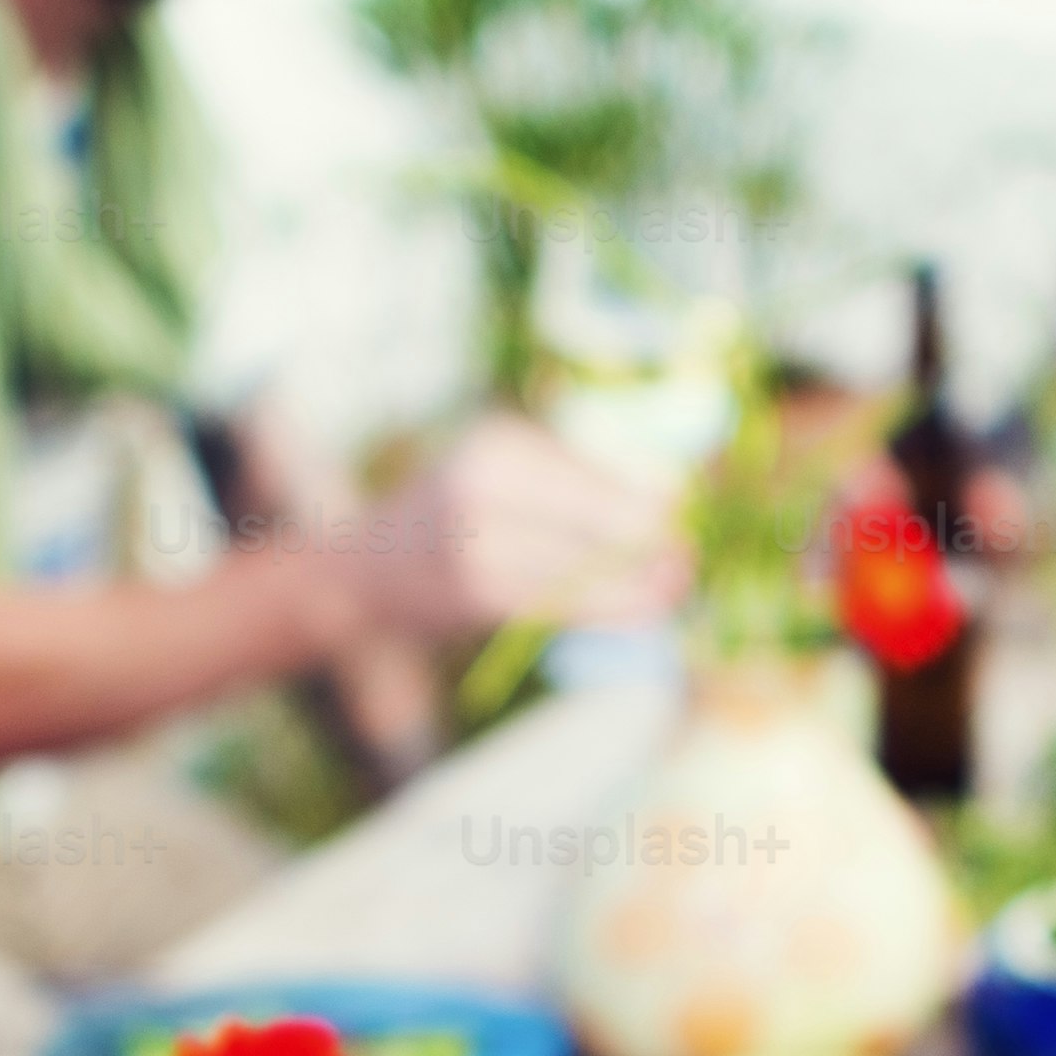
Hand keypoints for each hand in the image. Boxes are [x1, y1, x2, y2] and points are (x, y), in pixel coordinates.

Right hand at [341, 413, 679, 646]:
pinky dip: (607, 608)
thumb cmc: (455, 507)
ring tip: (676, 591)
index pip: (591, 472)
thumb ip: (573, 474)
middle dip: (650, 542)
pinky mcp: (475, 596)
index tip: (688, 511)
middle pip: (592, 519)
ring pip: (580, 567)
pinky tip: (642, 612)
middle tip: (690, 559)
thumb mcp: (503, 464)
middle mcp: (483, 487)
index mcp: (498, 443)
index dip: (649, 496)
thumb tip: (670, 497)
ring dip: (637, 584)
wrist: (366, 567)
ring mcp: (475, 544)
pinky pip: (558, 603)